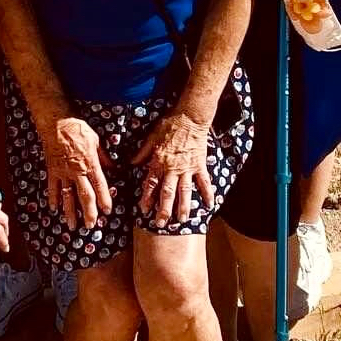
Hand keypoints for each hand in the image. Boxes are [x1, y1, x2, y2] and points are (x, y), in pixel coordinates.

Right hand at [39, 116, 112, 229]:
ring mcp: (63, 172)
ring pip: (67, 196)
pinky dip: (53, 199)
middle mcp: (77, 171)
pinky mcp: (52, 170)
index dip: (105, 200)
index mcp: (91, 163)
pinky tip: (54, 209)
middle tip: (90, 226)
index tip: (107, 212)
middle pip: (84, 196)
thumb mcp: (96, 141)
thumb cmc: (78, 129)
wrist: (56, 122)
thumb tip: (113, 169)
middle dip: (88, 213)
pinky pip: (52, 188)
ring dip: (70, 212)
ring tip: (72, 225)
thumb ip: (104, 158)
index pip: (100, 186)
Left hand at [132, 111, 213, 226]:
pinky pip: (204, 182)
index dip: (146, 198)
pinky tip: (209, 205)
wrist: (190, 116)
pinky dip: (207, 193)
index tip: (143, 210)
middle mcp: (172, 168)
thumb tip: (131, 164)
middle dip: (163, 210)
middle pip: (167, 193)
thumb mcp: (151, 137)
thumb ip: (142, 153)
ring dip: (183, 206)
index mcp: (159, 161)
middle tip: (161, 224)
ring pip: (184, 191)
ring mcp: (187, 168)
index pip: (151, 184)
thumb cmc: (169, 125)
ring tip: (182, 220)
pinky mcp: (200, 165)